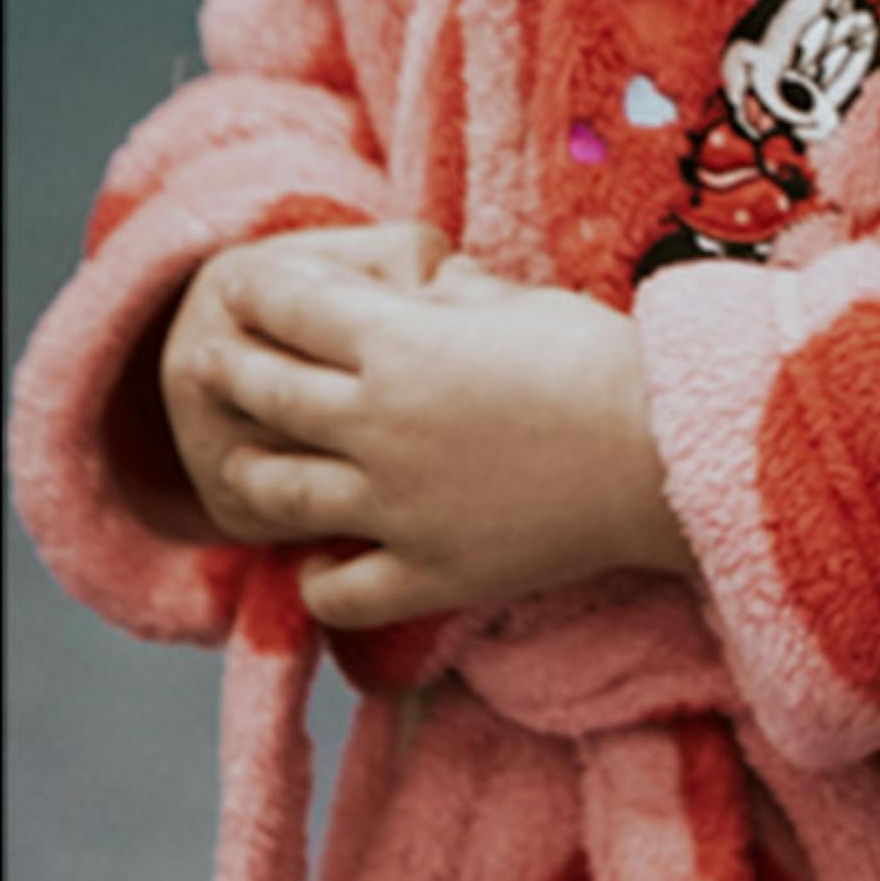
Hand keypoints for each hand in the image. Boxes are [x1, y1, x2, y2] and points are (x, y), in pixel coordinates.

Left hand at [191, 252, 698, 630]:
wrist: (665, 456)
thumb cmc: (605, 362)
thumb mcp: (519, 301)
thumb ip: (451, 295)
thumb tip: (423, 287)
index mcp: (397, 342)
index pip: (287, 307)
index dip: (256, 291)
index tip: (245, 289)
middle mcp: (376, 422)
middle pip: (264, 391)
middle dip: (229, 369)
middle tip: (214, 363)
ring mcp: (394, 504)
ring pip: (275, 493)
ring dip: (248, 473)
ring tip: (242, 463)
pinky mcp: (426, 572)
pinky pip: (338, 594)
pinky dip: (317, 582)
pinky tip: (319, 566)